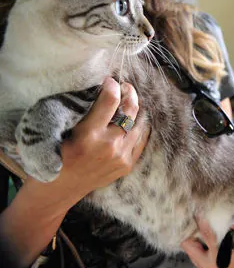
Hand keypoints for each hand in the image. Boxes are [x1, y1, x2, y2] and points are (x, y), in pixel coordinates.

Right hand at [23, 77, 148, 209]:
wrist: (60, 188)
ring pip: (138, 124)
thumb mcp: (65, 129)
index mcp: (89, 134)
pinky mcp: (127, 165)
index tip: (110, 80)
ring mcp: (121, 157)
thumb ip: (86, 111)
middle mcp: (109, 145)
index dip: (112, 85)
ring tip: (128, 102)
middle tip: (125, 87)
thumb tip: (104, 88)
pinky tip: (133, 120)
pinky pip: (141, 140)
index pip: (110, 100)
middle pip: (130, 109)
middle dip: (129, 93)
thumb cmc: (58, 154)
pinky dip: (138, 127)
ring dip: (135, 110)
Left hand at [181, 217, 233, 267]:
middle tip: (196, 213)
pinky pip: (189, 247)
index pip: (206, 236)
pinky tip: (199, 228)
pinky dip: (193, 237)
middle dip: (192, 229)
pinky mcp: (199, 263)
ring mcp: (201, 265)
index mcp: (218, 260)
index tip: (200, 209)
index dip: (203, 221)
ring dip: (192, 232)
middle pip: (188, 243)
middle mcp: (207, 266)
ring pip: (187, 245)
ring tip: (198, 219)